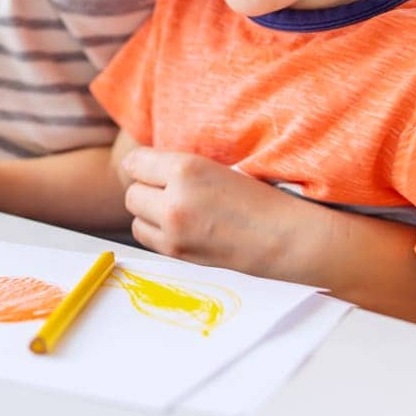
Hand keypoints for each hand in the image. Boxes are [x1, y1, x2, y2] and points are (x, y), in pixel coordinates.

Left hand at [120, 149, 307, 275]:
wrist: (283, 237)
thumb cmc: (258, 198)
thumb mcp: (215, 166)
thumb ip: (177, 166)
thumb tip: (145, 166)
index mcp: (186, 169)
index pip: (135, 162)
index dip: (144, 164)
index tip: (155, 168)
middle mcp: (174, 200)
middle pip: (132, 192)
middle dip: (146, 189)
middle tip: (169, 190)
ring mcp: (173, 230)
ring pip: (134, 216)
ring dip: (147, 211)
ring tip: (173, 209)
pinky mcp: (177, 253)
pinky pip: (145, 237)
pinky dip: (154, 231)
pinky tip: (177, 226)